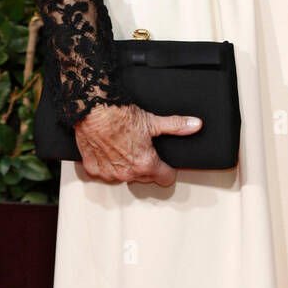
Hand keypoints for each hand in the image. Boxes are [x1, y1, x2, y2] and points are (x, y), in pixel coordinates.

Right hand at [73, 102, 202, 186]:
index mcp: (145, 164)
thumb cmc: (120, 115)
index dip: (169, 170)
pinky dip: (108, 164)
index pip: (165, 178)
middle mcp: (126, 173)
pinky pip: (105, 173)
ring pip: (124, 176)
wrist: (94, 109)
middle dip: (148, 166)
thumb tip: (195, 125)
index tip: (167, 165)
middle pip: (145, 177)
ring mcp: (109, 173)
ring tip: (127, 148)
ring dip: (127, 167)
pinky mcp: (93, 169)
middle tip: (145, 149)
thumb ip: (176, 126)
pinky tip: (110, 151)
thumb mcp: (153, 121)